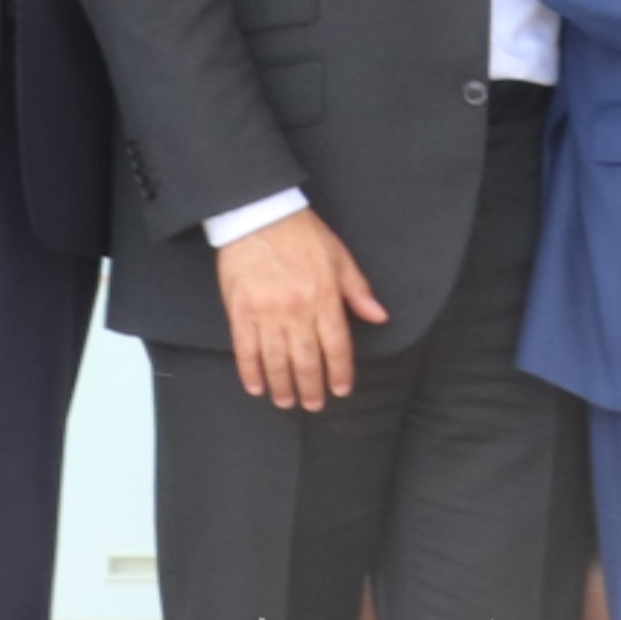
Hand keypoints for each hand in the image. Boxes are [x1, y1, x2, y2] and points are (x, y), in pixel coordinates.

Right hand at [218, 208, 389, 410]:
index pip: (336, 346)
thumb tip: (380, 317)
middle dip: (311, 388)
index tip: (340, 390)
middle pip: (306, 360)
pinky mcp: (240, 311)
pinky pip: (245, 349)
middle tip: (313, 405)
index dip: (339, 372)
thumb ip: (358, 290)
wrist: (259, 214)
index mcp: (324, 298)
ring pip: (276, 360)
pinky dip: (250, 371)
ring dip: (282, 386)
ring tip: (286, 402)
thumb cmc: (303, 234)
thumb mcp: (339, 256)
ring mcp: (266, 313)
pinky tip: (256, 387)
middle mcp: (297, 311)